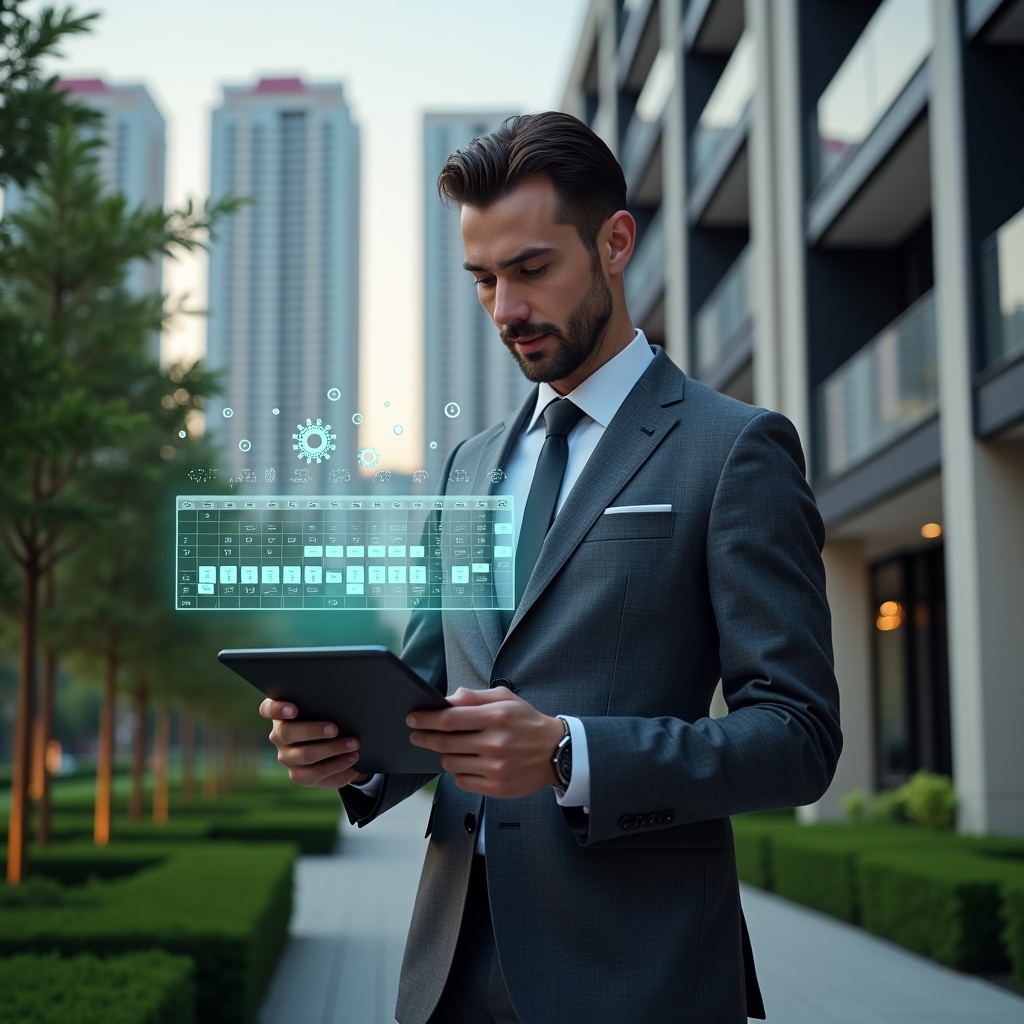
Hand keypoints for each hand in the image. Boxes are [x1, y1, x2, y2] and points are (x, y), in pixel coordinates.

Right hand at [259, 698, 369, 788]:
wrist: (335, 744)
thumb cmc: (329, 716)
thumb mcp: (325, 708)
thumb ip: (325, 703)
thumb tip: (343, 702)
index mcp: (281, 714)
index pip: (268, 708)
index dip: (278, 709)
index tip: (293, 709)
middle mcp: (278, 735)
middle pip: (286, 733)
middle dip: (313, 730)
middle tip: (336, 729)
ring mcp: (286, 757)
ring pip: (305, 755)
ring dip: (332, 749)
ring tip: (353, 744)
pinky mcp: (298, 775)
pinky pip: (316, 773)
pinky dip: (338, 765)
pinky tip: (352, 759)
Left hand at [406, 686, 563, 797]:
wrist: (557, 752)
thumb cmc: (528, 723)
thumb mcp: (506, 699)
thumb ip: (475, 697)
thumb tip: (448, 699)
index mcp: (496, 717)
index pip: (449, 719)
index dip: (426, 719)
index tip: (413, 718)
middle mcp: (495, 743)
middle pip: (445, 743)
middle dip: (425, 738)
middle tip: (416, 735)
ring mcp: (496, 767)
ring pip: (451, 763)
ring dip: (445, 755)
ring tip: (450, 749)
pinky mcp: (497, 787)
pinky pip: (462, 781)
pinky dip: (459, 772)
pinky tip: (467, 763)